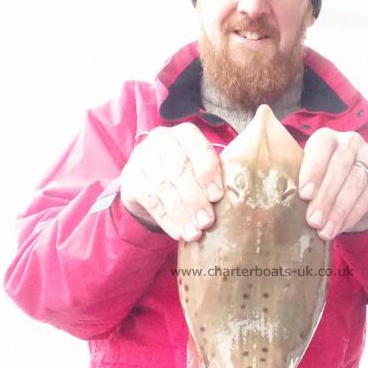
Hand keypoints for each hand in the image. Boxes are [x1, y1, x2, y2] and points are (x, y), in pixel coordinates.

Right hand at [120, 123, 222, 240]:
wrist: (149, 183)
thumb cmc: (187, 175)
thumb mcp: (201, 169)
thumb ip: (215, 176)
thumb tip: (237, 200)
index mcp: (185, 133)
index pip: (198, 147)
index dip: (208, 172)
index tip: (217, 196)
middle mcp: (161, 140)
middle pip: (179, 169)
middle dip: (195, 199)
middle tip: (207, 222)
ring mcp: (142, 158)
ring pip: (164, 187)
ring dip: (181, 214)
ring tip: (195, 234)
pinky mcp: (131, 179)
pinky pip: (150, 201)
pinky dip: (167, 220)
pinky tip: (179, 234)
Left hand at [298, 129, 367, 239]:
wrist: (357, 196)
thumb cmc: (324, 186)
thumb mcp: (311, 181)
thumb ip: (303, 186)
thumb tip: (287, 206)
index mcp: (327, 138)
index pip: (321, 147)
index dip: (313, 170)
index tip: (304, 195)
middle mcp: (350, 141)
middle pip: (340, 167)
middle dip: (325, 197)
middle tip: (313, 221)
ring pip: (355, 182)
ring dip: (339, 210)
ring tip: (325, 231)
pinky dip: (353, 215)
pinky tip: (341, 228)